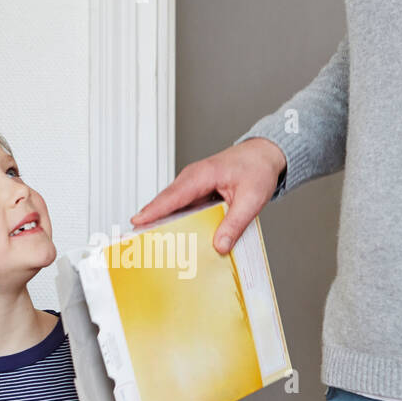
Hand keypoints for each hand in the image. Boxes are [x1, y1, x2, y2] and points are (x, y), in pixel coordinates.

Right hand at [129, 138, 285, 254]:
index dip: (154, 210)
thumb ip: (235, 224)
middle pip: (165, 202)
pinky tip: (176, 237)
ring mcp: (192, 185)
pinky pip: (182, 208)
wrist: (263, 155)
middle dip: (150, 219)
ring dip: (161, 222)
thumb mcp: (252, 199)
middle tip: (137, 240)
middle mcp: (192, 178)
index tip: (137, 222)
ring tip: (151, 243)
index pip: (173, 195)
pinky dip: (176, 221)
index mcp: (202, 175)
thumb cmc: (257, 168)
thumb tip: (220, 245)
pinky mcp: (197, 193)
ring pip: (172, 206)